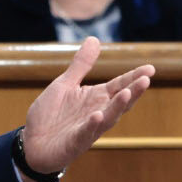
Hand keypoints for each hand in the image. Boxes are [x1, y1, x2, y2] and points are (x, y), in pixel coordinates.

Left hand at [20, 37, 153, 175]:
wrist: (31, 143)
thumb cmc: (50, 115)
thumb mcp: (65, 84)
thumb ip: (81, 65)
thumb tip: (95, 39)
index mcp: (96, 98)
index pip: (119, 85)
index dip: (134, 77)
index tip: (150, 68)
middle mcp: (97, 113)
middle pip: (119, 102)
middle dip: (133, 91)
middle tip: (146, 79)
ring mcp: (88, 129)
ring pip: (107, 118)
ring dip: (117, 107)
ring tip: (126, 93)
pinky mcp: (74, 143)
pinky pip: (84, 133)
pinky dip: (91, 125)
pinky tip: (97, 115)